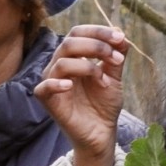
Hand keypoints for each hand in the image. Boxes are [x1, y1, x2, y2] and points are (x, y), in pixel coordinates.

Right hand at [33, 24, 128, 165]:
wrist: (102, 133)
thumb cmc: (103, 104)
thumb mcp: (115, 77)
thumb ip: (116, 56)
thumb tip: (121, 33)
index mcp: (73, 56)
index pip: (77, 33)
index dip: (98, 31)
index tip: (120, 39)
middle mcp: (59, 65)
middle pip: (69, 43)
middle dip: (96, 46)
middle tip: (117, 59)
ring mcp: (52, 82)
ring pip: (62, 62)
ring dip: (88, 66)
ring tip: (105, 80)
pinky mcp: (48, 101)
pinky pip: (44, 88)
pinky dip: (55, 83)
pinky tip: (70, 85)